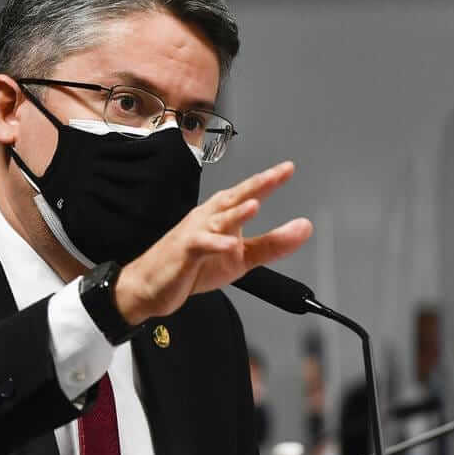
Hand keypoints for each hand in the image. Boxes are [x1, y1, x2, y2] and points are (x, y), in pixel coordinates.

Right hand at [115, 161, 312, 324]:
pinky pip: (200, 245)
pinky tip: (229, 245)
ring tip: (255, 205)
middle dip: (257, 185)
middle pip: (234, 198)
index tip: (288, 168)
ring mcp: (194, 233)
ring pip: (217, 220)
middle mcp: (208, 218)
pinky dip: (215, 244)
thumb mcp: (240, 259)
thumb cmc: (191, 266)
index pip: (247, 194)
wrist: (150, 285)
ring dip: (235, 213)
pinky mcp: (183, 252)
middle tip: (279, 173)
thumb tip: (304, 228)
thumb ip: (272, 245)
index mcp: (220, 215)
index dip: (268, 181)